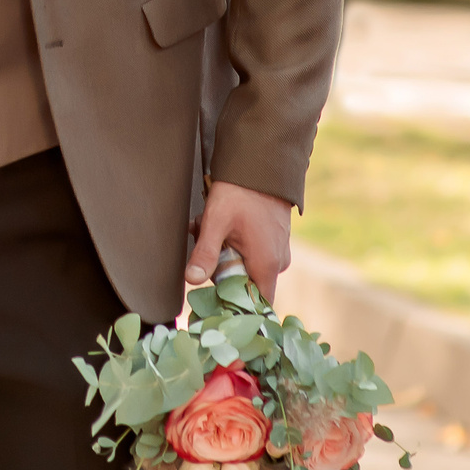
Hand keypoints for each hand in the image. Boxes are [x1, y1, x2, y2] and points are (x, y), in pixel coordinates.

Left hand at [186, 180, 295, 302]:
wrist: (262, 164)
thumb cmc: (240, 192)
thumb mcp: (216, 222)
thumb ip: (205, 253)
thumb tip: (191, 280)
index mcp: (266, 265)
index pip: (255, 305)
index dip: (233, 304)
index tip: (211, 292)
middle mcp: (277, 263)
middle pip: (244, 284)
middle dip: (218, 267)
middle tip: (203, 243)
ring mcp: (277, 251)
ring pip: (244, 265)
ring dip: (222, 251)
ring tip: (207, 228)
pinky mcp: (273, 241)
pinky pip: (251, 252)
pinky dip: (232, 242)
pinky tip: (219, 225)